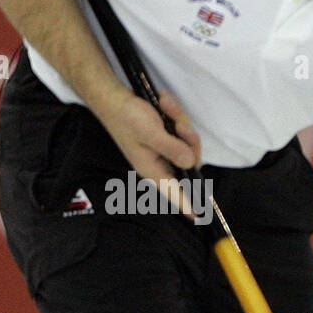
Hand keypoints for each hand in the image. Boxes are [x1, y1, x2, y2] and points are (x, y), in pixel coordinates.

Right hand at [97, 87, 201, 206]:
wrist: (112, 95)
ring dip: (180, 121)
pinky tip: (164, 103)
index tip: (199, 217)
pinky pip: (181, 130)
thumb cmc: (126, 117)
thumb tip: (190, 162)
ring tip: (166, 106)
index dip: (188, 204)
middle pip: (190, 161)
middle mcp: (160, 162)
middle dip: (189, 139)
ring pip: (188, 143)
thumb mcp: (150, 134)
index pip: (174, 192)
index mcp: (153, 169)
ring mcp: (164, 149)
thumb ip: (172, 149)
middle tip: (179, 124)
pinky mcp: (166, 137)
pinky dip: (175, 115)